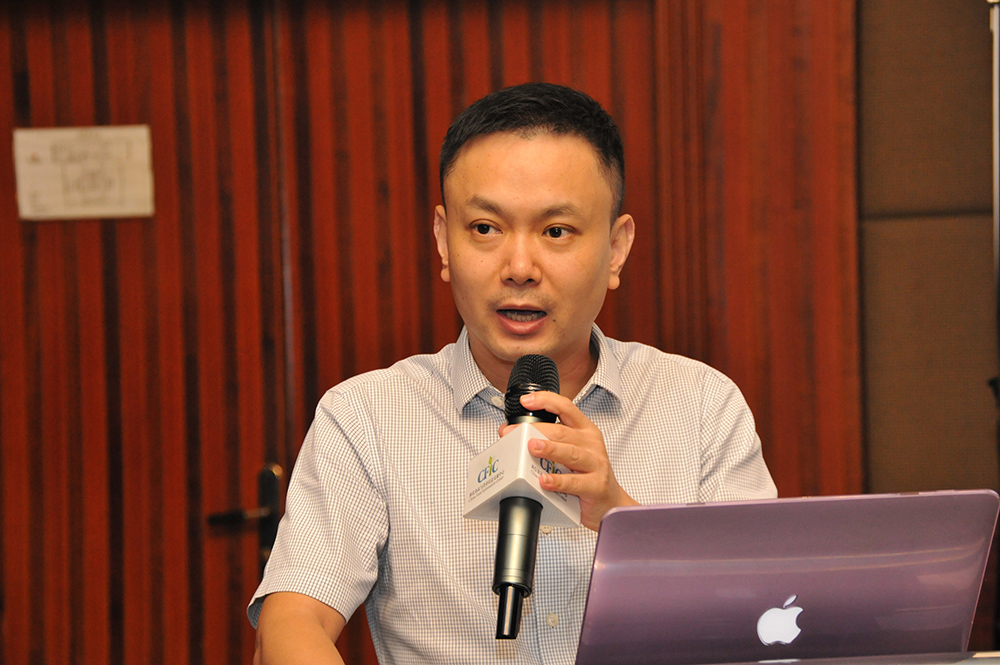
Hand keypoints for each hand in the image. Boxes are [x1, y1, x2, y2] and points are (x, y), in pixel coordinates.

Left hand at [498, 391, 637, 530]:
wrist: (610, 502)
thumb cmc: (587, 474)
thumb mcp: (569, 453)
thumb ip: (547, 442)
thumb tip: (512, 435)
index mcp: (584, 430)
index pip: (566, 408)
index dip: (546, 401)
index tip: (526, 401)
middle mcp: (591, 444)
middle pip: (562, 431)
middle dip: (536, 430)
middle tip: (515, 432)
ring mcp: (595, 464)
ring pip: (570, 453)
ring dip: (550, 449)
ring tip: (532, 448)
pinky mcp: (596, 485)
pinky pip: (575, 482)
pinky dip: (558, 481)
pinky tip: (545, 481)